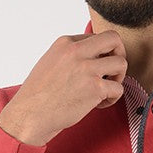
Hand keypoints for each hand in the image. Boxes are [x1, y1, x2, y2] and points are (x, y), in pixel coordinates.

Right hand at [0, 30, 127, 144]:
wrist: (30, 115)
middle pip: (114, 39)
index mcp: (65, 42)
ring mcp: (87, 69)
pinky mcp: (95, 88)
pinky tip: (98, 104)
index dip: (101, 54)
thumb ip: (72, 55)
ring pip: (122, 63)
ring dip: (118, 78)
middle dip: (120, 53)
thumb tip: (96, 56)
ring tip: (105, 89)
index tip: (94, 68)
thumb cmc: (39, 93)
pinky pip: (118, 88)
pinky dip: (112, 98)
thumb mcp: (51, 61)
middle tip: (112, 71)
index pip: (97, 37)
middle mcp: (76, 51)